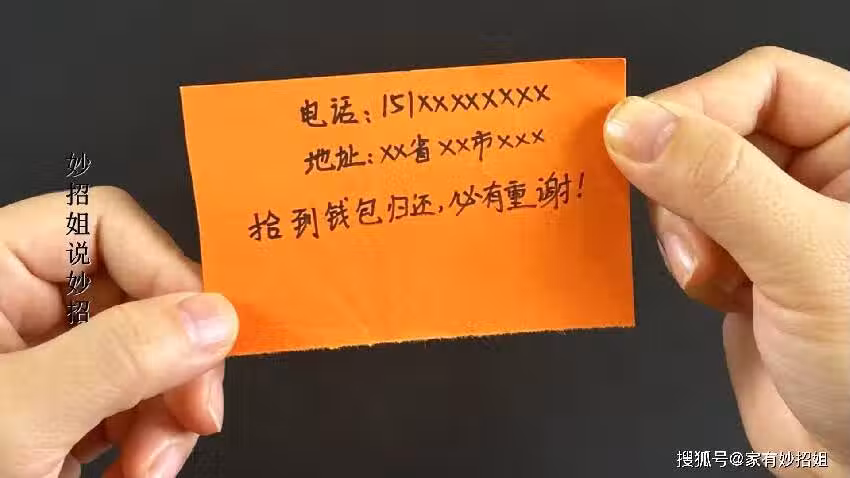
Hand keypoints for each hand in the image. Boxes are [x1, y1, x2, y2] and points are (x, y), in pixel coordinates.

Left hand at [0, 187, 238, 477]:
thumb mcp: (19, 417)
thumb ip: (116, 359)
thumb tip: (212, 318)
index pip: (104, 225)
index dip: (166, 272)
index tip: (204, 336)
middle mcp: (20, 305)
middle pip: (143, 297)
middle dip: (175, 366)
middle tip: (195, 416)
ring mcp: (48, 359)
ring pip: (153, 354)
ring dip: (168, 414)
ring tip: (149, 467)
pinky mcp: (65, 405)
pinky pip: (137, 400)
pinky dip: (151, 437)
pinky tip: (136, 470)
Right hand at [604, 46, 848, 475]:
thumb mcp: (807, 260)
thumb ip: (720, 184)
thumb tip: (634, 126)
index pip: (763, 82)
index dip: (699, 107)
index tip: (642, 144)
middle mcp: (821, 177)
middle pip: (715, 131)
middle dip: (686, 184)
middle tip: (692, 233)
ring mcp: (776, 223)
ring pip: (689, 185)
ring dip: (682, 229)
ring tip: (713, 276)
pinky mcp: (740, 264)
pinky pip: (683, 232)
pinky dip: (682, 259)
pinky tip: (716, 293)